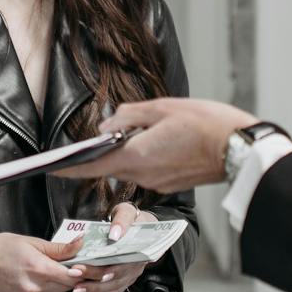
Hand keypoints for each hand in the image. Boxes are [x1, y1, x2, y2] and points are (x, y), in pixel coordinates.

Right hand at [0, 231, 88, 291]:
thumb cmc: (1, 248)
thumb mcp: (32, 242)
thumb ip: (59, 248)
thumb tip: (80, 244)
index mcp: (38, 268)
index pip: (72, 277)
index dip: (79, 271)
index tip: (79, 266)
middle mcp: (33, 288)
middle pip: (66, 288)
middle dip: (66, 278)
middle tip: (58, 267)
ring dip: (55, 288)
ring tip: (41, 274)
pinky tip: (31, 284)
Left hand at [63, 98, 255, 192]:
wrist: (241, 149)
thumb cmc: (206, 124)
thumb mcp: (163, 107)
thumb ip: (129, 115)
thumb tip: (108, 124)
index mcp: (136, 157)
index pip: (92, 166)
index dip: (68, 167)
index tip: (50, 167)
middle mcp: (144, 176)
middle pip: (113, 163)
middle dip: (108, 147)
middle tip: (115, 127)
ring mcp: (159, 183)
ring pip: (133, 164)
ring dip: (133, 148)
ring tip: (155, 125)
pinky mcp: (173, 183)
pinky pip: (151, 168)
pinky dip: (150, 155)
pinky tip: (167, 139)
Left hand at [71, 202, 157, 291]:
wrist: (144, 226)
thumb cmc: (134, 219)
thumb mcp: (127, 212)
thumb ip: (122, 220)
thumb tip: (114, 234)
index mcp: (138, 248)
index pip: (119, 262)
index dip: (102, 267)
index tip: (83, 267)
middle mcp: (136, 263)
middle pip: (114, 276)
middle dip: (92, 279)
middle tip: (74, 275)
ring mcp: (132, 272)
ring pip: (114, 286)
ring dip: (95, 290)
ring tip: (77, 289)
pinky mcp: (127, 277)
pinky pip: (116, 290)